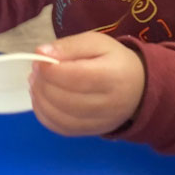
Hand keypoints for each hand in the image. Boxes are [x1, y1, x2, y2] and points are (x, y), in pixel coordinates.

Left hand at [29, 30, 145, 136]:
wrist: (139, 88)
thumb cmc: (114, 60)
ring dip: (40, 99)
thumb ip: (69, 45)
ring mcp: (100, 122)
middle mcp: (108, 104)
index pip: (75, 77)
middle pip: (65, 99)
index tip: (39, 59)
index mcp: (112, 76)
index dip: (50, 70)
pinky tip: (42, 99)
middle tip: (35, 70)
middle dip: (42, 83)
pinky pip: (61, 129)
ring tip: (37, 83)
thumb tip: (41, 52)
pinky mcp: (92, 132)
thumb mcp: (96, 42)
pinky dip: (44, 114)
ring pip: (60, 117)